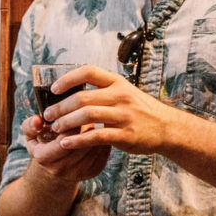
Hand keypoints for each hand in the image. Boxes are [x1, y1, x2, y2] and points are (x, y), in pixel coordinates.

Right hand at [20, 112, 111, 183]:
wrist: (53, 166)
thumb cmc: (43, 145)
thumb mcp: (31, 135)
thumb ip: (30, 125)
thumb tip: (37, 120)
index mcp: (43, 157)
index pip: (63, 139)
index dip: (71, 124)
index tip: (76, 113)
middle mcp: (59, 169)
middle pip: (81, 144)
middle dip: (86, 129)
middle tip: (91, 115)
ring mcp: (77, 173)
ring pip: (94, 148)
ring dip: (98, 133)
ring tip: (96, 122)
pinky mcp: (92, 172)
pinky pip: (103, 153)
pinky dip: (104, 140)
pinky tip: (102, 132)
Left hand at [43, 64, 186, 155]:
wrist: (167, 128)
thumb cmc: (139, 110)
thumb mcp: (124, 92)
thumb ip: (102, 91)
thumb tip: (70, 91)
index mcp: (118, 83)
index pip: (89, 71)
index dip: (68, 78)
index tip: (54, 89)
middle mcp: (121, 96)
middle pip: (82, 97)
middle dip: (60, 107)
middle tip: (48, 115)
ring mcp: (124, 115)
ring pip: (87, 115)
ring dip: (66, 122)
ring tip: (55, 128)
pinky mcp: (125, 134)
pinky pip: (96, 136)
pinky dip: (77, 140)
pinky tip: (66, 143)